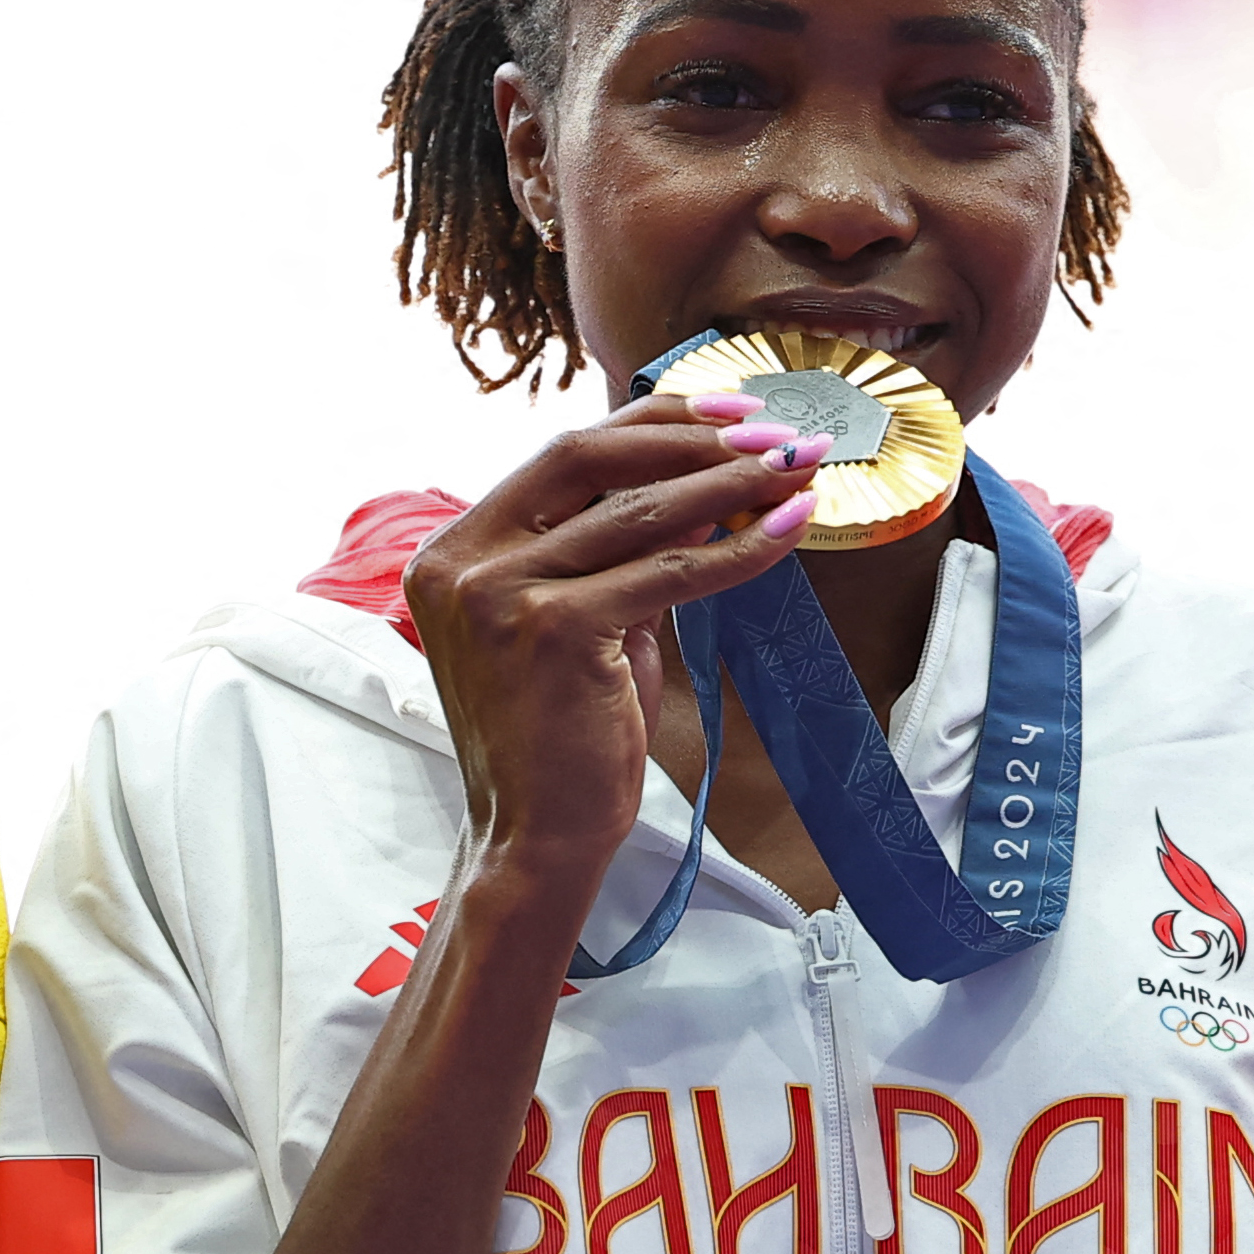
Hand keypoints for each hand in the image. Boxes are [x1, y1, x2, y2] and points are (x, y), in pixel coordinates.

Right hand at [400, 390, 832, 904]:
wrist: (534, 841)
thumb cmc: (559, 741)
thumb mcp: (584, 625)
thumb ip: (619, 555)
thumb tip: (705, 489)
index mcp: (455, 550)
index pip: (563, 455)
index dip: (651, 421)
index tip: (729, 412)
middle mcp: (462, 561)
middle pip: (588, 455)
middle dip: (693, 436)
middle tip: (776, 433)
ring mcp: (499, 593)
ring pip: (636, 509)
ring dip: (730, 483)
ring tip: (798, 470)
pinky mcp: (550, 630)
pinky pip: (666, 572)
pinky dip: (737, 549)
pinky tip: (788, 530)